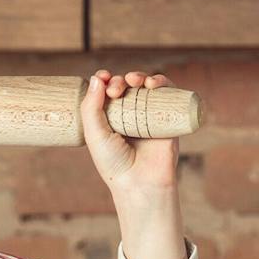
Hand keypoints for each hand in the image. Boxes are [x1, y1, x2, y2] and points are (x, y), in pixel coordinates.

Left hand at [81, 70, 185, 258]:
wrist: (140, 182)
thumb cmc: (114, 164)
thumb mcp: (94, 135)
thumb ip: (91, 108)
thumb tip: (96, 77)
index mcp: (111, 119)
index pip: (108, 92)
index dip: (105, 80)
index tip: (102, 77)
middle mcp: (130, 116)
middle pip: (126, 86)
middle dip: (120, 81)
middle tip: (115, 90)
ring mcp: (149, 116)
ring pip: (146, 87)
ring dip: (140, 76)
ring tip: (134, 81)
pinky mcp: (167, 118)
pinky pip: (168, 94)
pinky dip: (162, 83)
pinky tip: (152, 84)